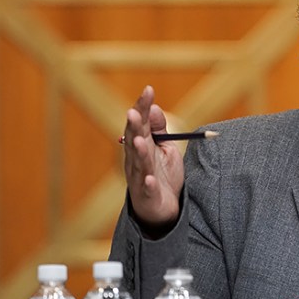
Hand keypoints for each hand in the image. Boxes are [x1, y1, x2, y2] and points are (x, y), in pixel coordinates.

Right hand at [122, 85, 183, 231]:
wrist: (162, 210)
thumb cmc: (162, 176)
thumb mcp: (164, 149)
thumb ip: (158, 130)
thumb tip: (153, 107)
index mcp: (142, 147)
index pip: (140, 123)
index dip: (143, 107)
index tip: (148, 89)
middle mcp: (136, 160)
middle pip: (134, 140)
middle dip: (134, 126)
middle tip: (133, 111)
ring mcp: (140, 178)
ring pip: (138, 163)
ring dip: (138, 152)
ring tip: (140, 140)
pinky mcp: (148, 196)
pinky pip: (147, 189)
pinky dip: (148, 184)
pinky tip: (149, 178)